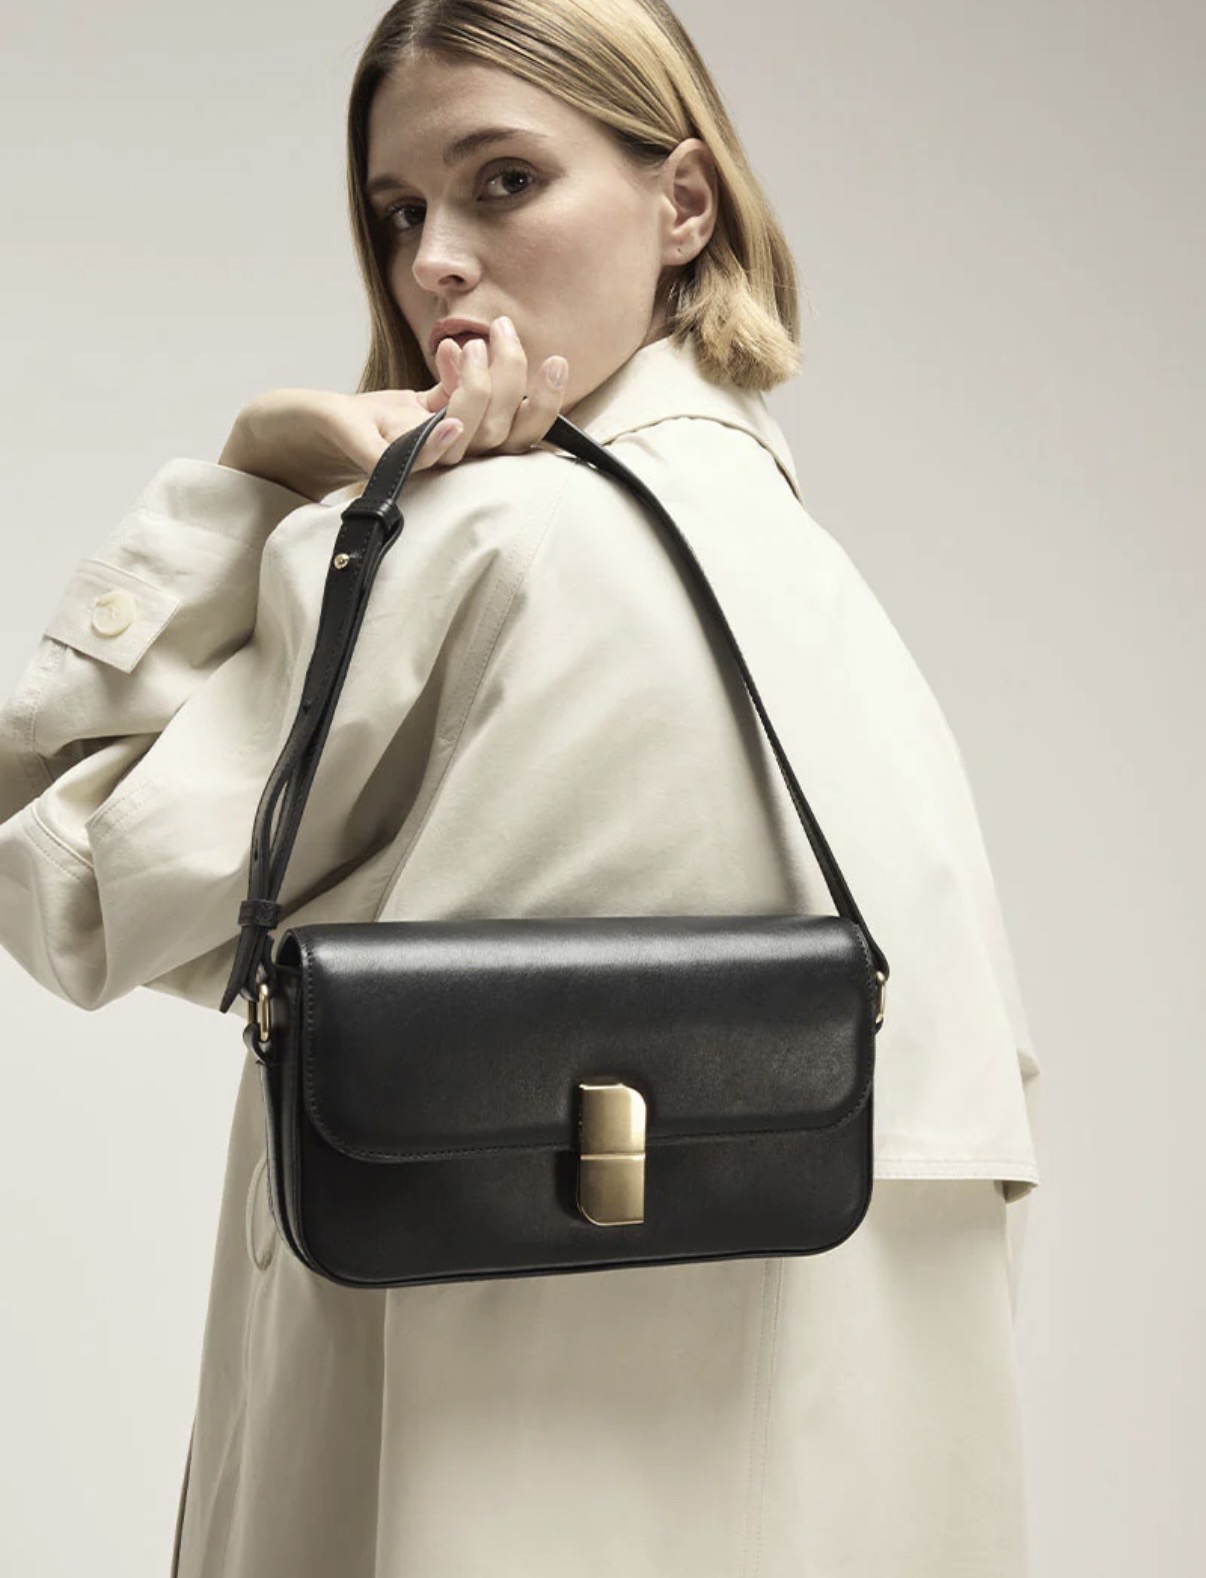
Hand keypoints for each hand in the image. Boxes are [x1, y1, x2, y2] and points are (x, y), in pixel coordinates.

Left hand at [217, 318, 569, 501]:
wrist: (303, 434)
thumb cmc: (368, 422)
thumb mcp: (419, 400)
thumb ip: (456, 388)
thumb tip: (484, 352)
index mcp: (464, 450)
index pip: (521, 433)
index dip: (544, 402)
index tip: (555, 358)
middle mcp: (446, 465)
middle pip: (501, 435)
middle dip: (512, 378)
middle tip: (500, 330)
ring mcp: (411, 467)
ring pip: (464, 443)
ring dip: (475, 393)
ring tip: (466, 346)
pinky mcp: (370, 461)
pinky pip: (410, 460)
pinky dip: (433, 441)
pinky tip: (445, 417)